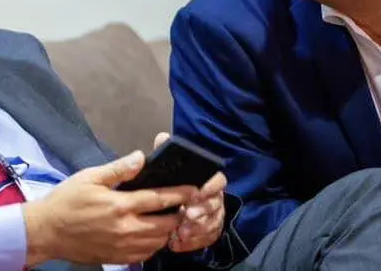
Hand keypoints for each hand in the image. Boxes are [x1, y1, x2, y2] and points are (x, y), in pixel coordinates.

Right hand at [24, 150, 195, 265]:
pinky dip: (155, 243)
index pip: (159, 199)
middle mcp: (126, 228)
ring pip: (159, 241)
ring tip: (170, 218)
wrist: (47, 231)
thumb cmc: (66, 200)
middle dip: (179, 213)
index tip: (194, 189)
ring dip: (168, 229)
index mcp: (120, 205)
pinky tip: (151, 233)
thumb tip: (141, 157)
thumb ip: (118, 169)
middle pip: (166, 224)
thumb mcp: (89, 177)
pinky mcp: (119, 258)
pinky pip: (147, 253)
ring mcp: (123, 246)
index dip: (180, 194)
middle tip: (185, 205)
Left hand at [153, 133, 226, 252]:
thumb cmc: (170, 182)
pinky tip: (177, 244)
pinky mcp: (207, 232)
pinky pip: (204, 239)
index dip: (211, 186)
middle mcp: (214, 199)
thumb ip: (166, 152)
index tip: (199, 191)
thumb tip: (162, 137)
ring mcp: (213, 217)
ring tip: (179, 234)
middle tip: (188, 216)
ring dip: (196, 230)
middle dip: (202, 212)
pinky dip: (191, 242)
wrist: (166, 204)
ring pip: (211, 224)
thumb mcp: (165, 167)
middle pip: (214, 205)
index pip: (218, 181)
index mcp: (207, 181)